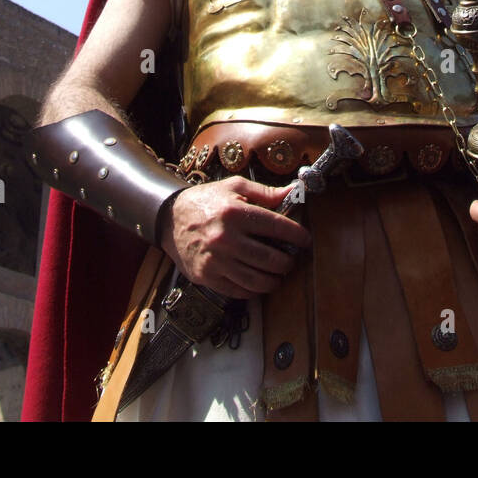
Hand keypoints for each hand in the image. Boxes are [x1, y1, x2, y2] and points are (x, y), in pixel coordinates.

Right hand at [158, 177, 311, 298]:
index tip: (306, 240)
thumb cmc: (207, 200)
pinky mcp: (206, 276)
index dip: (297, 235)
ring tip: (278, 275)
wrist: (170, 219)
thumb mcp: (234, 187)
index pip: (276, 227)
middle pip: (269, 259)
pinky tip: (258, 283)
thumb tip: (293, 192)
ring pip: (256, 280)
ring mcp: (215, 260)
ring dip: (274, 280)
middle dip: (288, 262)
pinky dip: (253, 290)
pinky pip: (238, 290)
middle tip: (291, 260)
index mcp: (235, 213)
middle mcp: (225, 238)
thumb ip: (265, 193)